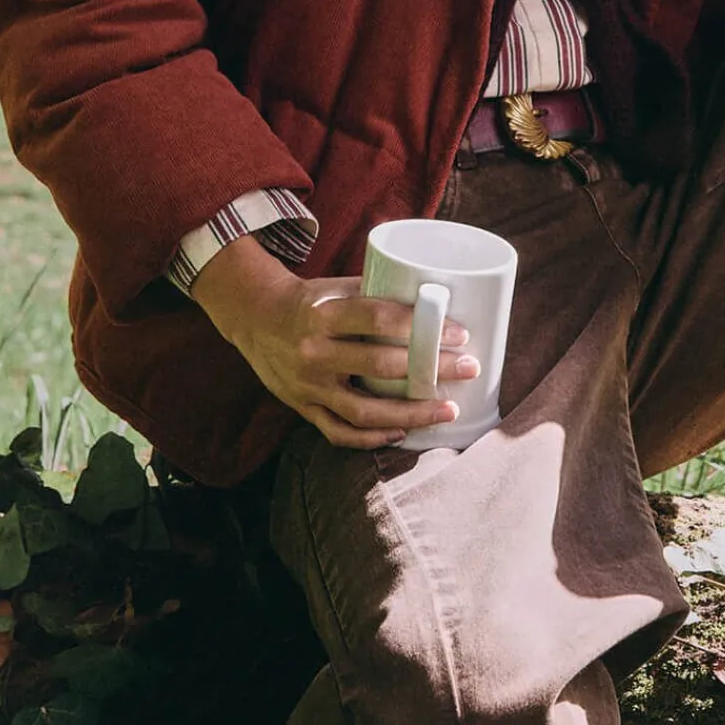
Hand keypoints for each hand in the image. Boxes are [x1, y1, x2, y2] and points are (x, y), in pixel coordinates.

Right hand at [190, 238, 480, 448]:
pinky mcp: (302, 408)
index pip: (379, 319)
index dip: (420, 327)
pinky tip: (402, 432)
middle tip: (469, 368)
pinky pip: (339, 432)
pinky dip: (372, 437)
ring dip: (411, 414)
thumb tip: (436, 298)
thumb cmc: (310, 299)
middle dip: (430, 370)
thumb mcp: (337, 287)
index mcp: (324, 313)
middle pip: (380, 367)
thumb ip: (377, 294)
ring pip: (364, 411)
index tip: (458, 333)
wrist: (255, 319)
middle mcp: (314, 352)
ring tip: (447, 410)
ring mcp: (307, 385)